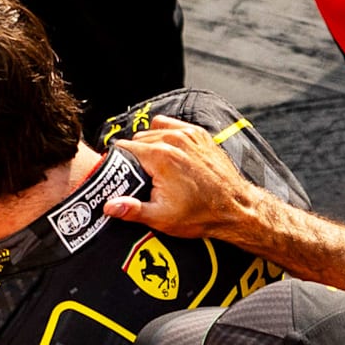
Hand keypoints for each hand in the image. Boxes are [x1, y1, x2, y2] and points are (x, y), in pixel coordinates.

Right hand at [101, 115, 259, 239]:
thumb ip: (131, 209)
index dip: (118, 163)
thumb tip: (108, 206)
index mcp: (161, 157)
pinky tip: (168, 154)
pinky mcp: (199, 135)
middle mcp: (174, 140)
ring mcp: (189, 135)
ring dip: (149, 146)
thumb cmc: (201, 214)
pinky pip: (172, 126)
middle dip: (134, 156)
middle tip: (140, 177)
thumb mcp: (161, 218)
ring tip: (154, 168)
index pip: (123, 148)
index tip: (122, 176)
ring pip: (153, 131)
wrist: (236, 208)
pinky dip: (166, 136)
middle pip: (137, 139)